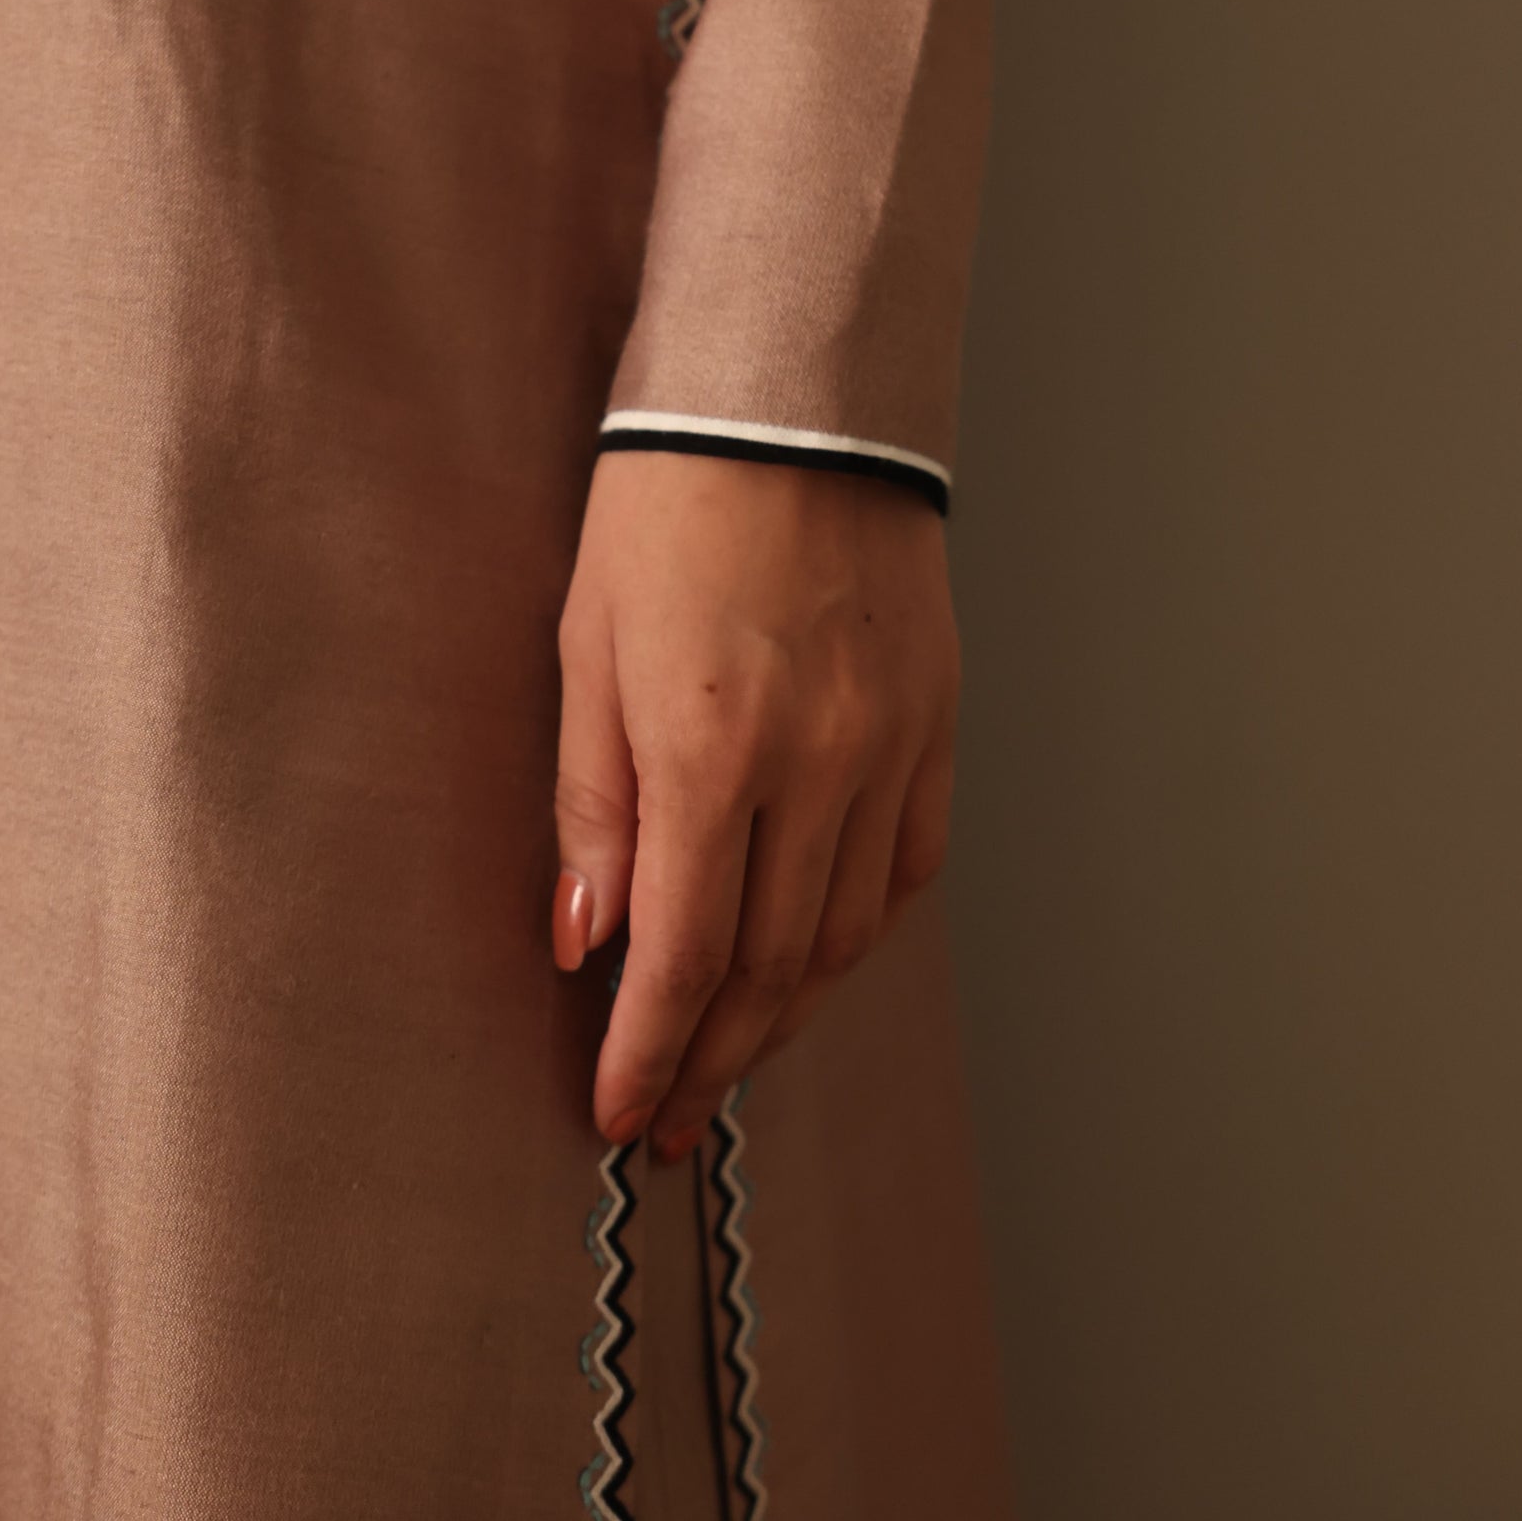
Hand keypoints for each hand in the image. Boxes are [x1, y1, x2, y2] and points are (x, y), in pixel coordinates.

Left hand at [552, 448, 959, 1161]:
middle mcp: (817, 762)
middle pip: (772, 966)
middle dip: (712, 1058)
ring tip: (731, 1055)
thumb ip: (590, 805)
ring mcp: (890, 745)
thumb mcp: (587, 650)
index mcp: (712, 747)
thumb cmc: (665, 509)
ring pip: (848, 932)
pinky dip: (861, 928)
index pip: (686, 954)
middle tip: (666, 1116)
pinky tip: (821, 958)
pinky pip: (908, 863)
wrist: (790, 403)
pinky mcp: (936, 719)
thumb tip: (585, 942)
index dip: (648, 1051)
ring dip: (788, 1012)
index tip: (616, 1111)